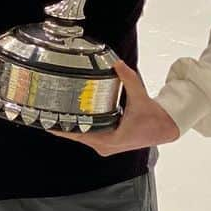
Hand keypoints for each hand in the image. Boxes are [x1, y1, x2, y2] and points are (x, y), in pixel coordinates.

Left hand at [49, 61, 180, 156]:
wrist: (165, 128)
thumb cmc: (153, 117)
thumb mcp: (140, 97)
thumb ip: (128, 79)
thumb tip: (118, 64)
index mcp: (111, 139)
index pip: (80, 136)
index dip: (63, 131)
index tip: (47, 125)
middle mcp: (106, 146)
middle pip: (78, 136)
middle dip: (63, 126)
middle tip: (45, 115)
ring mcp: (106, 146)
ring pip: (83, 137)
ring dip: (71, 128)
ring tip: (53, 117)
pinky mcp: (108, 143)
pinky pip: (89, 136)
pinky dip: (81, 129)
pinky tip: (71, 120)